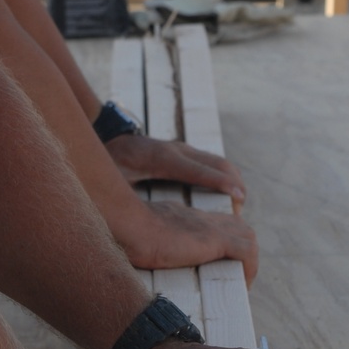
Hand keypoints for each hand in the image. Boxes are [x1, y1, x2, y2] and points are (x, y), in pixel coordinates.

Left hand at [107, 134, 246, 208]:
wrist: (109, 134)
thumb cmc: (110, 161)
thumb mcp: (113, 177)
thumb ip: (123, 192)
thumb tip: (132, 214)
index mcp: (162, 158)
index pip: (198, 170)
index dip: (220, 183)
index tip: (238, 198)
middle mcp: (178, 150)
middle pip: (218, 163)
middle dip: (235, 185)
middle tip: (239, 212)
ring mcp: (184, 149)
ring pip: (219, 162)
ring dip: (233, 181)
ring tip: (237, 207)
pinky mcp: (186, 154)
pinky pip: (213, 164)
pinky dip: (225, 178)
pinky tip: (227, 196)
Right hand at [123, 203, 258, 282]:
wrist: (127, 226)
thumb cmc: (121, 235)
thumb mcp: (133, 239)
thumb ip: (139, 246)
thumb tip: (126, 262)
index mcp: (180, 217)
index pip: (211, 224)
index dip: (221, 239)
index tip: (217, 262)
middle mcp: (198, 219)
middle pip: (235, 226)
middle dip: (241, 249)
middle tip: (236, 275)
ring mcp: (208, 227)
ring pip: (246, 235)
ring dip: (249, 260)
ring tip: (242, 283)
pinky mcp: (214, 239)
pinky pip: (246, 252)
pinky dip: (250, 267)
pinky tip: (244, 285)